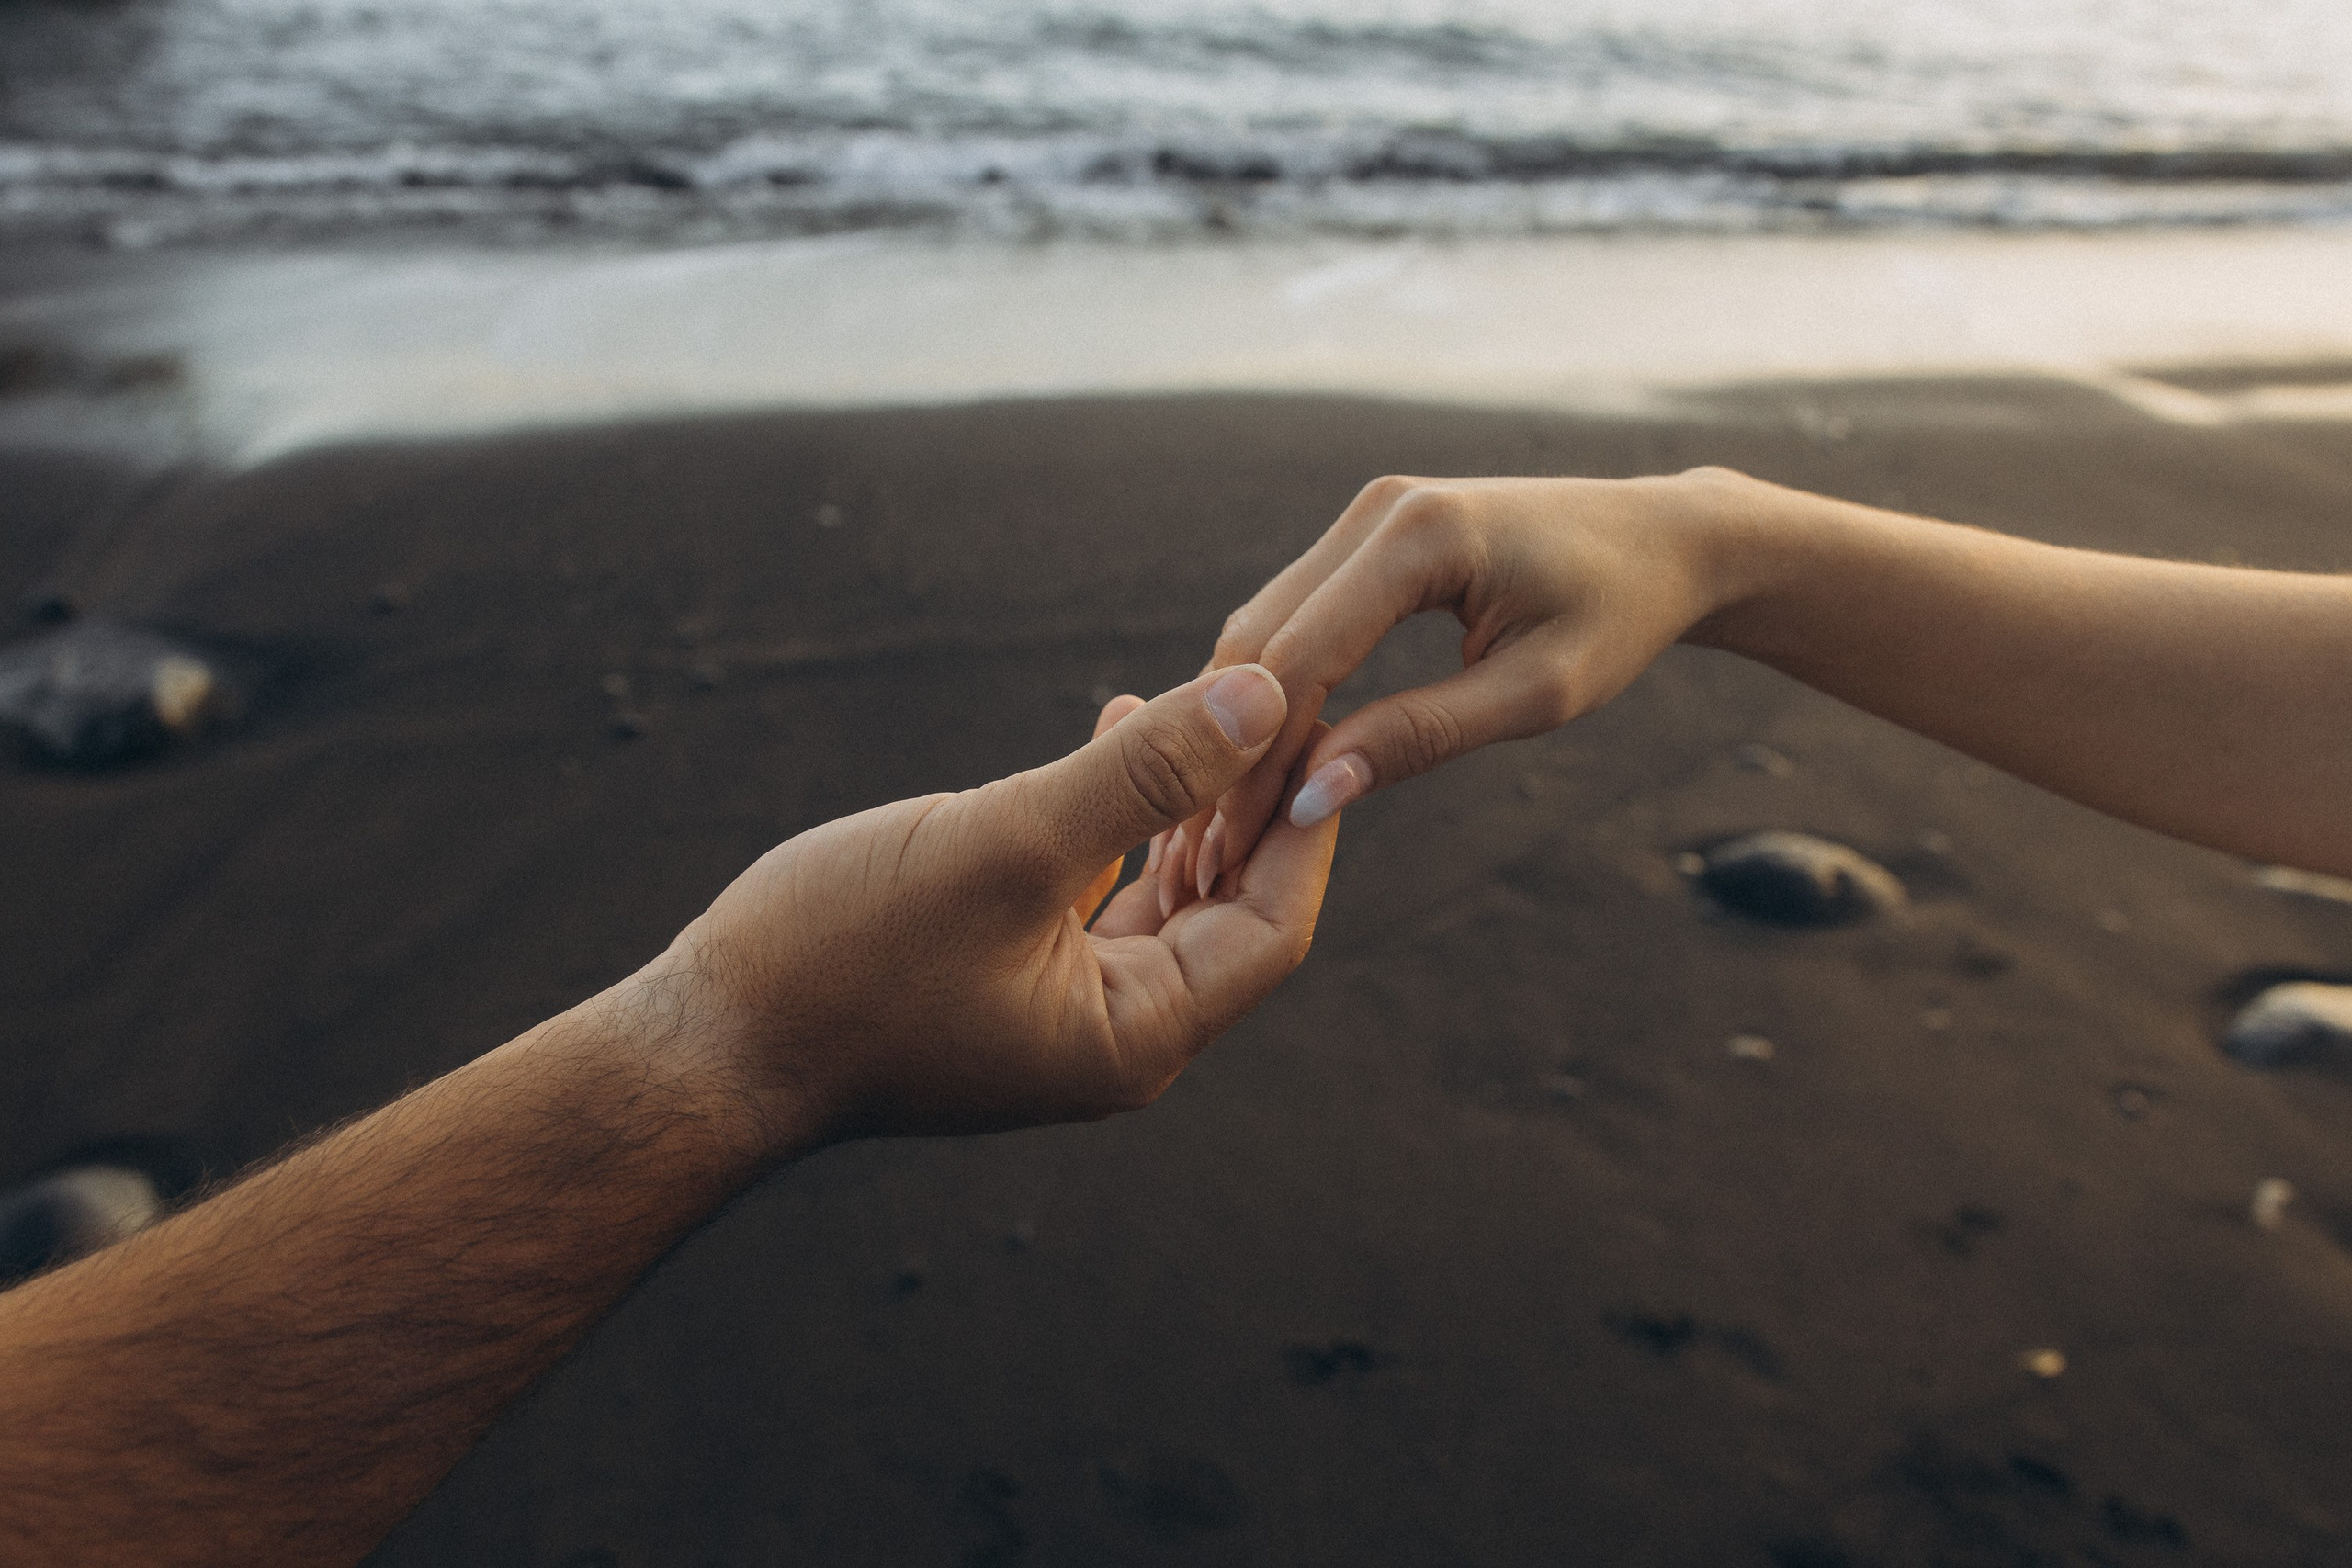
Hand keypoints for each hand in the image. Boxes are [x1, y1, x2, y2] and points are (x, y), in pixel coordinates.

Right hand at [658, 664, 1338, 1147]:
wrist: (703, 1045)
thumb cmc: (842, 960)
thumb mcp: (1007, 847)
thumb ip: (1144, 775)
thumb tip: (1267, 698)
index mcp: (1136, 1032)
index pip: (1273, 924)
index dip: (1308, 818)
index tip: (1324, 716)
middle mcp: (1113, 1032)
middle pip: (1228, 906)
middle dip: (1252, 801)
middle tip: (1276, 692)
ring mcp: (1057, 1007)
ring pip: (1161, 892)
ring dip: (1183, 799)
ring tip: (1201, 697)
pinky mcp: (1004, 974)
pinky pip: (1095, 890)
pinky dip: (1116, 817)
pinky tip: (1116, 731)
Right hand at [1157, 468, 1772, 912]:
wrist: (1663, 541)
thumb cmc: (1619, 616)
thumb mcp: (1536, 696)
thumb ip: (1421, 738)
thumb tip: (1312, 796)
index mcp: (1421, 536)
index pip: (1302, 659)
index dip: (1258, 759)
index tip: (1233, 847)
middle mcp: (1376, 509)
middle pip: (1261, 641)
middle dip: (1230, 749)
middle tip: (1205, 851)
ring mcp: (1365, 514)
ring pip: (1263, 629)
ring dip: (1239, 724)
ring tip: (1221, 820)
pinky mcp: (1366, 534)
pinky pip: (1294, 616)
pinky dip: (1271, 691)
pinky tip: (1258, 763)